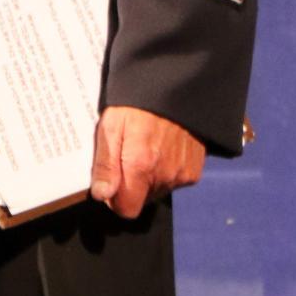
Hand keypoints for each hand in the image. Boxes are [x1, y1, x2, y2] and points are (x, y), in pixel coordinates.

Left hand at [89, 106, 204, 219]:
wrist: (175, 85)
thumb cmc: (138, 103)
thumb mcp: (112, 126)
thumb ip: (106, 164)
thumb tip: (101, 195)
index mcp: (140, 166)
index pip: (126, 209)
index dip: (115, 199)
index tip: (111, 181)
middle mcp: (164, 175)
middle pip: (141, 200)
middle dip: (131, 185)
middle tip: (127, 155)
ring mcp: (182, 173)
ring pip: (157, 191)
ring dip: (149, 178)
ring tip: (146, 148)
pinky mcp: (194, 169)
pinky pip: (174, 182)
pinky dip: (166, 171)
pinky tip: (163, 148)